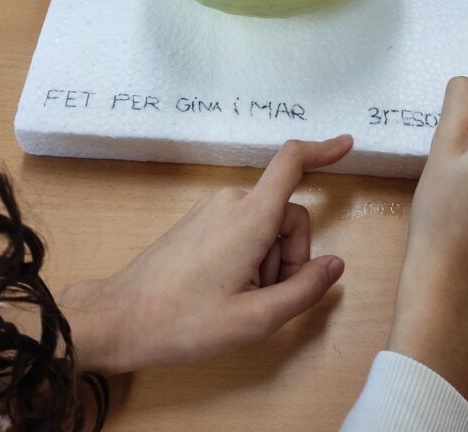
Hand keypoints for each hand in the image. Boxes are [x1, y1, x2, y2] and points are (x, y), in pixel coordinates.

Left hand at [59, 135, 351, 374]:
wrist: (120, 318)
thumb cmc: (184, 322)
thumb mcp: (255, 319)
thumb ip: (302, 290)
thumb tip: (335, 265)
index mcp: (249, 217)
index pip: (292, 163)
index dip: (323, 150)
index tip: (347, 144)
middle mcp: (232, 201)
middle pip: (287, 214)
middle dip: (290, 255)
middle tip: (267, 299)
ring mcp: (212, 209)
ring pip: (266, 225)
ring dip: (268, 261)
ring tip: (240, 301)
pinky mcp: (200, 220)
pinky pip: (243, 228)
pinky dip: (249, 257)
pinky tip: (226, 291)